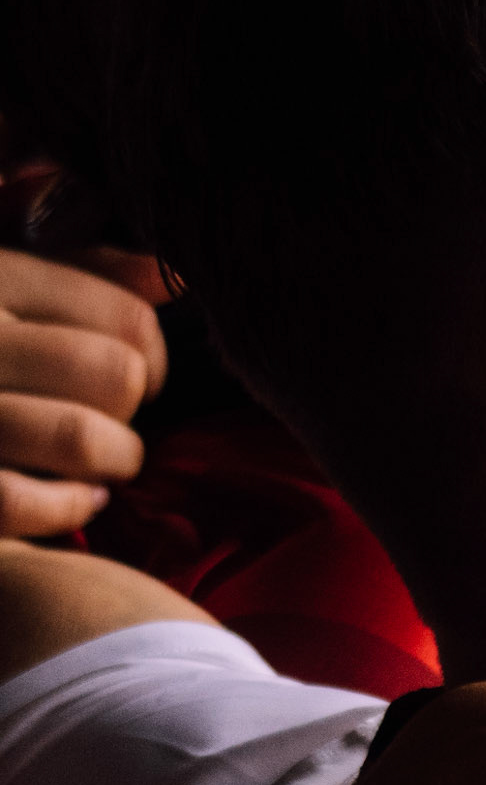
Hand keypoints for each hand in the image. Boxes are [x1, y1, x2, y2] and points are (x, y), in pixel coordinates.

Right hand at [0, 248, 166, 536]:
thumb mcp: (4, 282)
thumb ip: (86, 276)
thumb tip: (170, 280)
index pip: (125, 318)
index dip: (156, 355)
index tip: (145, 376)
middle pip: (112, 375)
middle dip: (133, 409)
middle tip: (119, 422)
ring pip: (78, 438)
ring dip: (115, 460)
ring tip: (109, 464)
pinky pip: (22, 501)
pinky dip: (67, 508)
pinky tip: (79, 501)